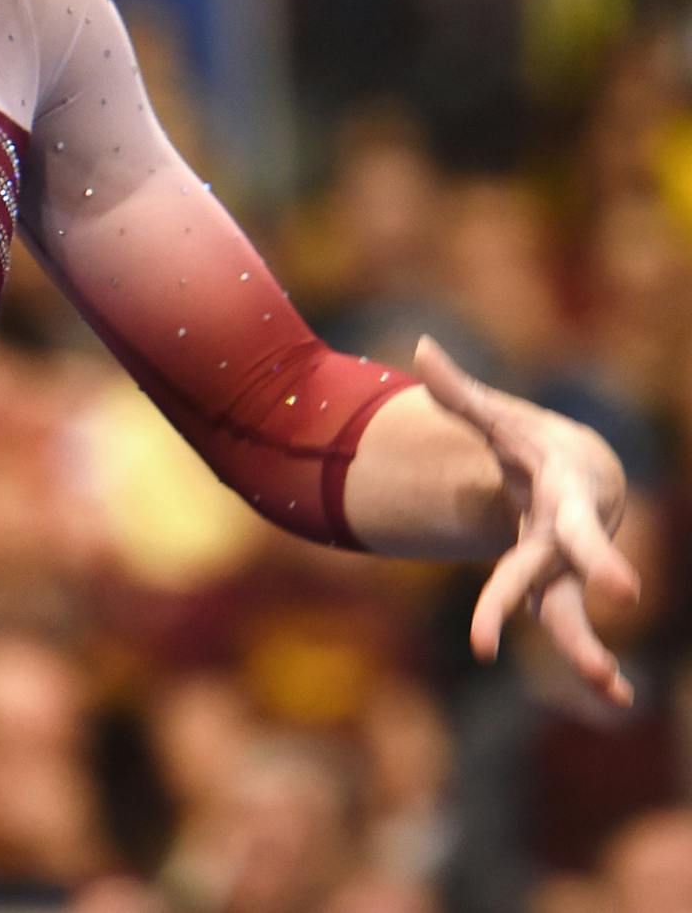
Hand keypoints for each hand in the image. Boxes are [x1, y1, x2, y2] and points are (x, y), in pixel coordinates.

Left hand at [414, 337, 640, 706]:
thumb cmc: (533, 441)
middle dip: (580, 626)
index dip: (598, 560)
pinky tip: (614, 698)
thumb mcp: (501, 418)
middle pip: (568, 586)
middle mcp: (569, 541)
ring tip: (612, 692)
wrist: (576, 465)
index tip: (626, 593)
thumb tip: (421, 348)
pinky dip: (591, 660)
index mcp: (564, 501)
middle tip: (600, 670)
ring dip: (587, 653)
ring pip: (571, 613)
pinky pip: (566, 623)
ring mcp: (564, 568)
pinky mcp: (554, 585)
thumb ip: (461, 393)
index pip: (578, 535)